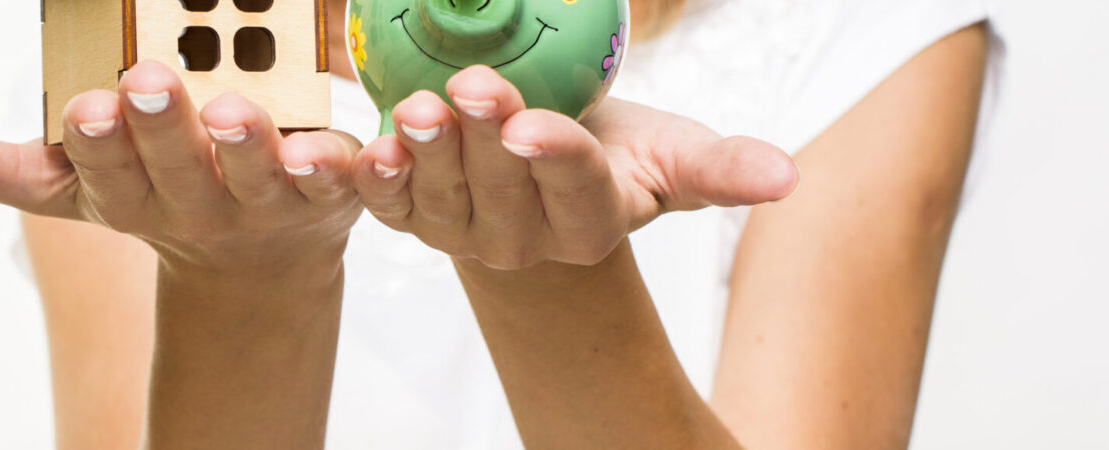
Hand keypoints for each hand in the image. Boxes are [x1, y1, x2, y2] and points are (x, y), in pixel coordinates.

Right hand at [0, 61, 363, 271]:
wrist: (257, 258)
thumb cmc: (151, 193)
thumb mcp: (65, 185)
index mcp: (126, 194)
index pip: (101, 173)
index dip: (97, 145)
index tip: (86, 110)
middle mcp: (196, 202)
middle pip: (175, 171)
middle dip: (157, 131)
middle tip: (141, 84)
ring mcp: (268, 200)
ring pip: (259, 177)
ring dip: (247, 148)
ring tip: (232, 112)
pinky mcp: (335, 195)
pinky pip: (348, 184)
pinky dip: (351, 166)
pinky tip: (346, 145)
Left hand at [352, 66, 798, 269]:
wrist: (542, 160)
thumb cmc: (614, 149)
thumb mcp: (671, 151)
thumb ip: (721, 167)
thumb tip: (787, 177)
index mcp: (591, 221)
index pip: (574, 189)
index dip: (553, 159)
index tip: (533, 128)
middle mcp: (525, 239)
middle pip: (501, 189)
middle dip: (484, 138)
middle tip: (473, 87)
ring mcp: (463, 233)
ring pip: (441, 197)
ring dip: (426, 152)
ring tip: (419, 107)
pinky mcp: (412, 219)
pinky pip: (388, 204)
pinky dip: (373, 178)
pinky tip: (368, 148)